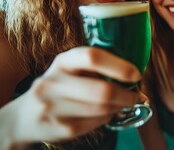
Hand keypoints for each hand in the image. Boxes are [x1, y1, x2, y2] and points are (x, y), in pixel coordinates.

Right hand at [10, 46, 141, 143]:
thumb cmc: (59, 87)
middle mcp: (55, 82)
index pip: (92, 56)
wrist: (25, 117)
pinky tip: (107, 113)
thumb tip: (134, 76)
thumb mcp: (70, 70)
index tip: (136, 74)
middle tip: (137, 96)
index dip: (119, 66)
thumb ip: (95, 68)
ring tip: (123, 104)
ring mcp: (54, 107)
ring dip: (120, 107)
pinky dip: (108, 118)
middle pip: (102, 90)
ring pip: (102, 109)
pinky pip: (96, 123)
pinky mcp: (60, 128)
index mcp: (62, 61)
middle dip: (127, 95)